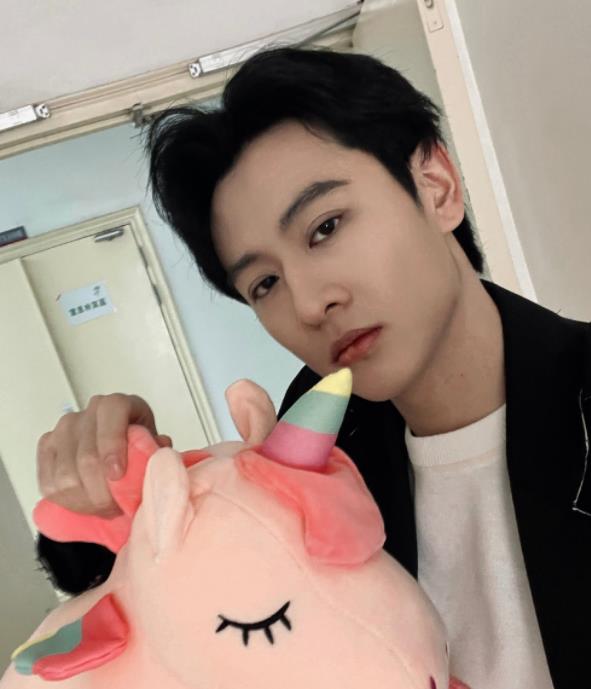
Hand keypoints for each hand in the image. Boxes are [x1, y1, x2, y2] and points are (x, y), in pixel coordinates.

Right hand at [36, 394, 171, 516]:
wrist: (119, 447)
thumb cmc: (138, 444)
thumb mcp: (155, 444)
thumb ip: (157, 451)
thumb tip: (157, 460)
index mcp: (118, 404)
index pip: (111, 415)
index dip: (112, 447)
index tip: (118, 475)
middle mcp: (89, 412)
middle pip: (86, 456)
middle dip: (102, 490)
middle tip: (117, 506)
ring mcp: (64, 428)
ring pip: (66, 475)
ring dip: (86, 500)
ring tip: (104, 508)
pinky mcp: (48, 447)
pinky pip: (49, 482)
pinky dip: (68, 500)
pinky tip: (85, 503)